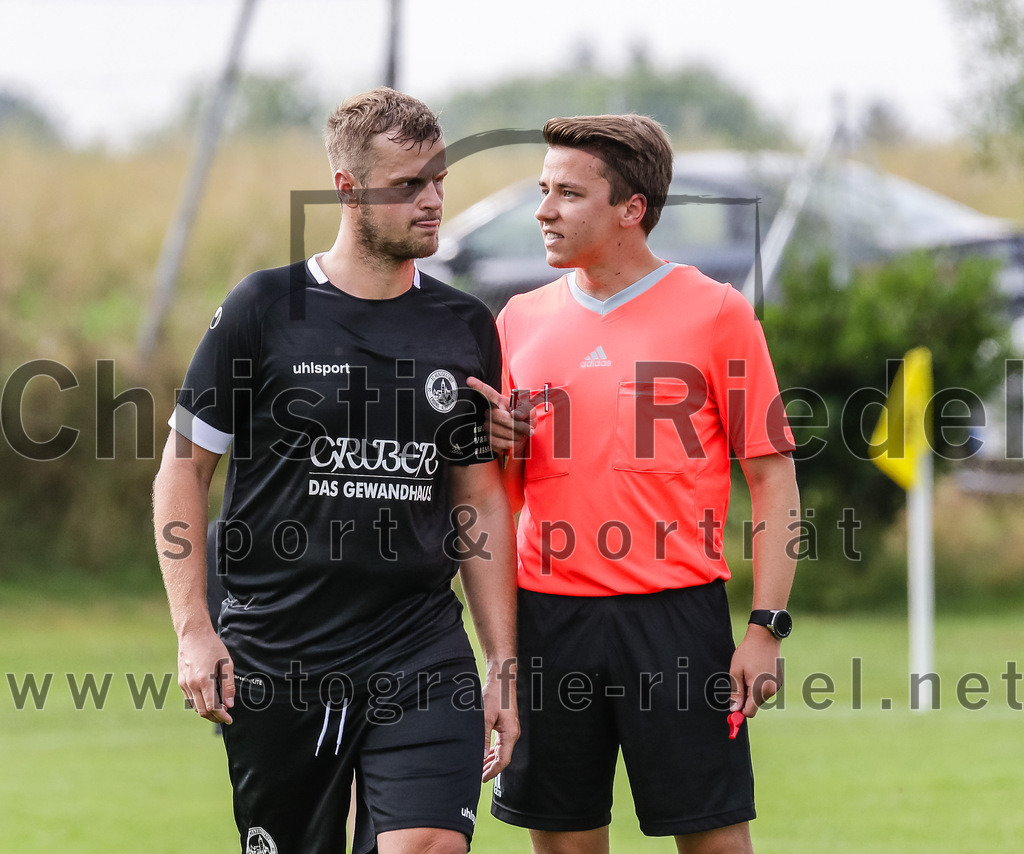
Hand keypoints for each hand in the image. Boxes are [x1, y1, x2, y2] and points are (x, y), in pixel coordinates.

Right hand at [177, 628, 234, 724]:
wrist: (192, 634)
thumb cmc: (212, 646)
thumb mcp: (226, 663)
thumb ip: (228, 685)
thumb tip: (229, 705)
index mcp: (204, 680)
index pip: (212, 707)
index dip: (222, 716)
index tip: (230, 719)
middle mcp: (191, 684)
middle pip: (202, 711)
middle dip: (215, 717)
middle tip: (226, 717)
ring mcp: (184, 683)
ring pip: (195, 706)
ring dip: (206, 712)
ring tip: (219, 710)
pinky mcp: (181, 681)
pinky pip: (190, 699)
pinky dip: (199, 704)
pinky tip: (209, 700)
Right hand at [466, 377, 533, 455]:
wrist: (524, 437)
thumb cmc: (526, 421)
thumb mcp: (531, 411)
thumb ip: (525, 410)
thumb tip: (514, 415)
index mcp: (500, 402)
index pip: (488, 392)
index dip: (479, 386)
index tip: (469, 380)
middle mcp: (491, 412)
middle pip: (498, 417)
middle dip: (517, 425)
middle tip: (528, 429)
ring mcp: (487, 426)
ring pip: (498, 432)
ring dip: (515, 437)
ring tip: (522, 436)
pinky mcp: (488, 439)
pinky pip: (496, 443)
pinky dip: (509, 445)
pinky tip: (513, 442)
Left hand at [480, 662, 518, 781]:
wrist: (501, 678)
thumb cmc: (496, 694)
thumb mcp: (485, 717)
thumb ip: (483, 738)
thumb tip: (480, 755)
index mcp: (510, 733)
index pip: (503, 760)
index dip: (492, 771)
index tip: (482, 778)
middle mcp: (513, 733)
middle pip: (503, 757)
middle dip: (491, 768)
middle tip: (478, 775)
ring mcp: (511, 729)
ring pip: (502, 751)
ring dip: (491, 760)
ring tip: (480, 767)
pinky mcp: (506, 724)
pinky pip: (501, 743)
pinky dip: (493, 750)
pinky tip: (485, 753)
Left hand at [728, 626, 783, 718]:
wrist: (765, 637)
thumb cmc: (748, 652)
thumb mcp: (736, 671)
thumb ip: (736, 692)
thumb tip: (734, 709)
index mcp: (760, 689)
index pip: (750, 712)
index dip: (740, 711)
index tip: (732, 707)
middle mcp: (771, 690)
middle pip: (755, 705)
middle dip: (746, 698)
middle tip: (741, 679)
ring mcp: (777, 686)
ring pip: (760, 697)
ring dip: (753, 691)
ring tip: (749, 672)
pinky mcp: (779, 681)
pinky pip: (766, 690)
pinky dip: (760, 685)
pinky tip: (757, 671)